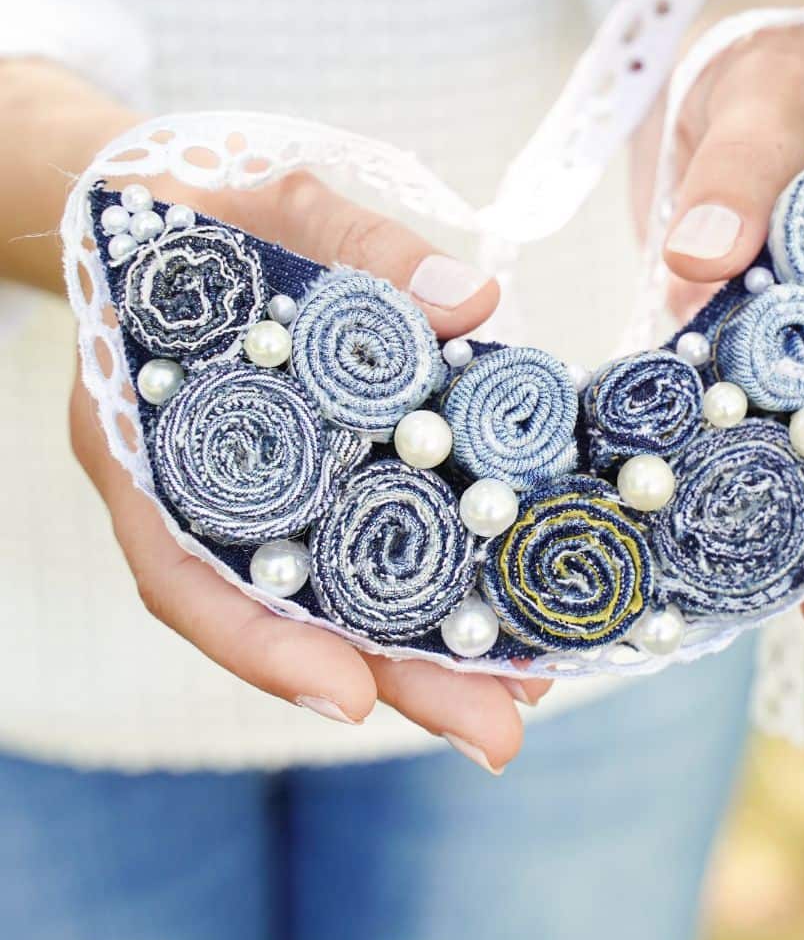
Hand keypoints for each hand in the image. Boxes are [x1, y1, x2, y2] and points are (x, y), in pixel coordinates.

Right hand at [71, 167, 549, 769]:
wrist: (171, 215)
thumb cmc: (206, 212)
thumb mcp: (272, 202)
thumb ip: (357, 246)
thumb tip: (474, 299)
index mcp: (144, 440)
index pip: (183, 568)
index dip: (256, 640)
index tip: (344, 694)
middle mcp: (196, 498)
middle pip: (281, 614)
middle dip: (388, 680)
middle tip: (495, 736)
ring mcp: (257, 504)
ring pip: (331, 601)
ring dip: (426, 657)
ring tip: (523, 697)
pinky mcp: (316, 489)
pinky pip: (367, 552)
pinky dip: (434, 589)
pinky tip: (508, 619)